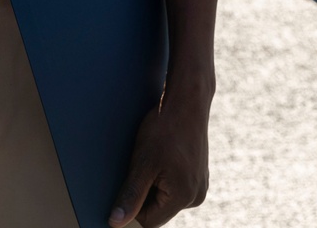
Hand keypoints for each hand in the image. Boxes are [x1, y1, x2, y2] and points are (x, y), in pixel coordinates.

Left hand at [108, 93, 209, 227]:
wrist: (187, 101)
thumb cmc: (164, 129)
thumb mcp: (142, 163)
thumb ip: (130, 196)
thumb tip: (116, 223)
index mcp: (184, 198)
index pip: (149, 221)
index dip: (133, 205)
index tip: (128, 182)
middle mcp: (196, 197)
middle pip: (159, 209)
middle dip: (145, 192)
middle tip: (142, 164)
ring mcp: (200, 185)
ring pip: (167, 197)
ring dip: (155, 182)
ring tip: (154, 157)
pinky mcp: (200, 174)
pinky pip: (176, 185)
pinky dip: (165, 174)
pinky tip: (163, 155)